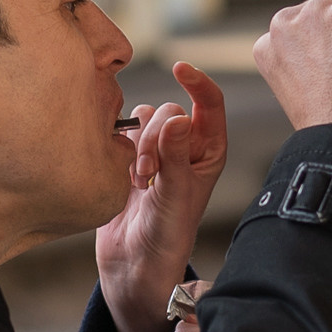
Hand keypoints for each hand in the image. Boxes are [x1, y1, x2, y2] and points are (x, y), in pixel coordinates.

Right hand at [95, 63, 227, 331]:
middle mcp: (186, 148)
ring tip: (138, 179)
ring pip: (145, 120)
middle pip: (169, 111)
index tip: (179, 68)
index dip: (197, 82)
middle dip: (155, 135)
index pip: (210, 104)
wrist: (135, 262)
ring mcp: (159, 154)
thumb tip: (176, 117)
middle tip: (148, 172)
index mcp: (208, 153)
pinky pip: (124, 133)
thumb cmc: (168, 235)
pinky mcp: (131, 161)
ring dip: (138, 143)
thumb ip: (173, 156)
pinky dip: (120, 147)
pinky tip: (123, 175)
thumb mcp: (174, 195)